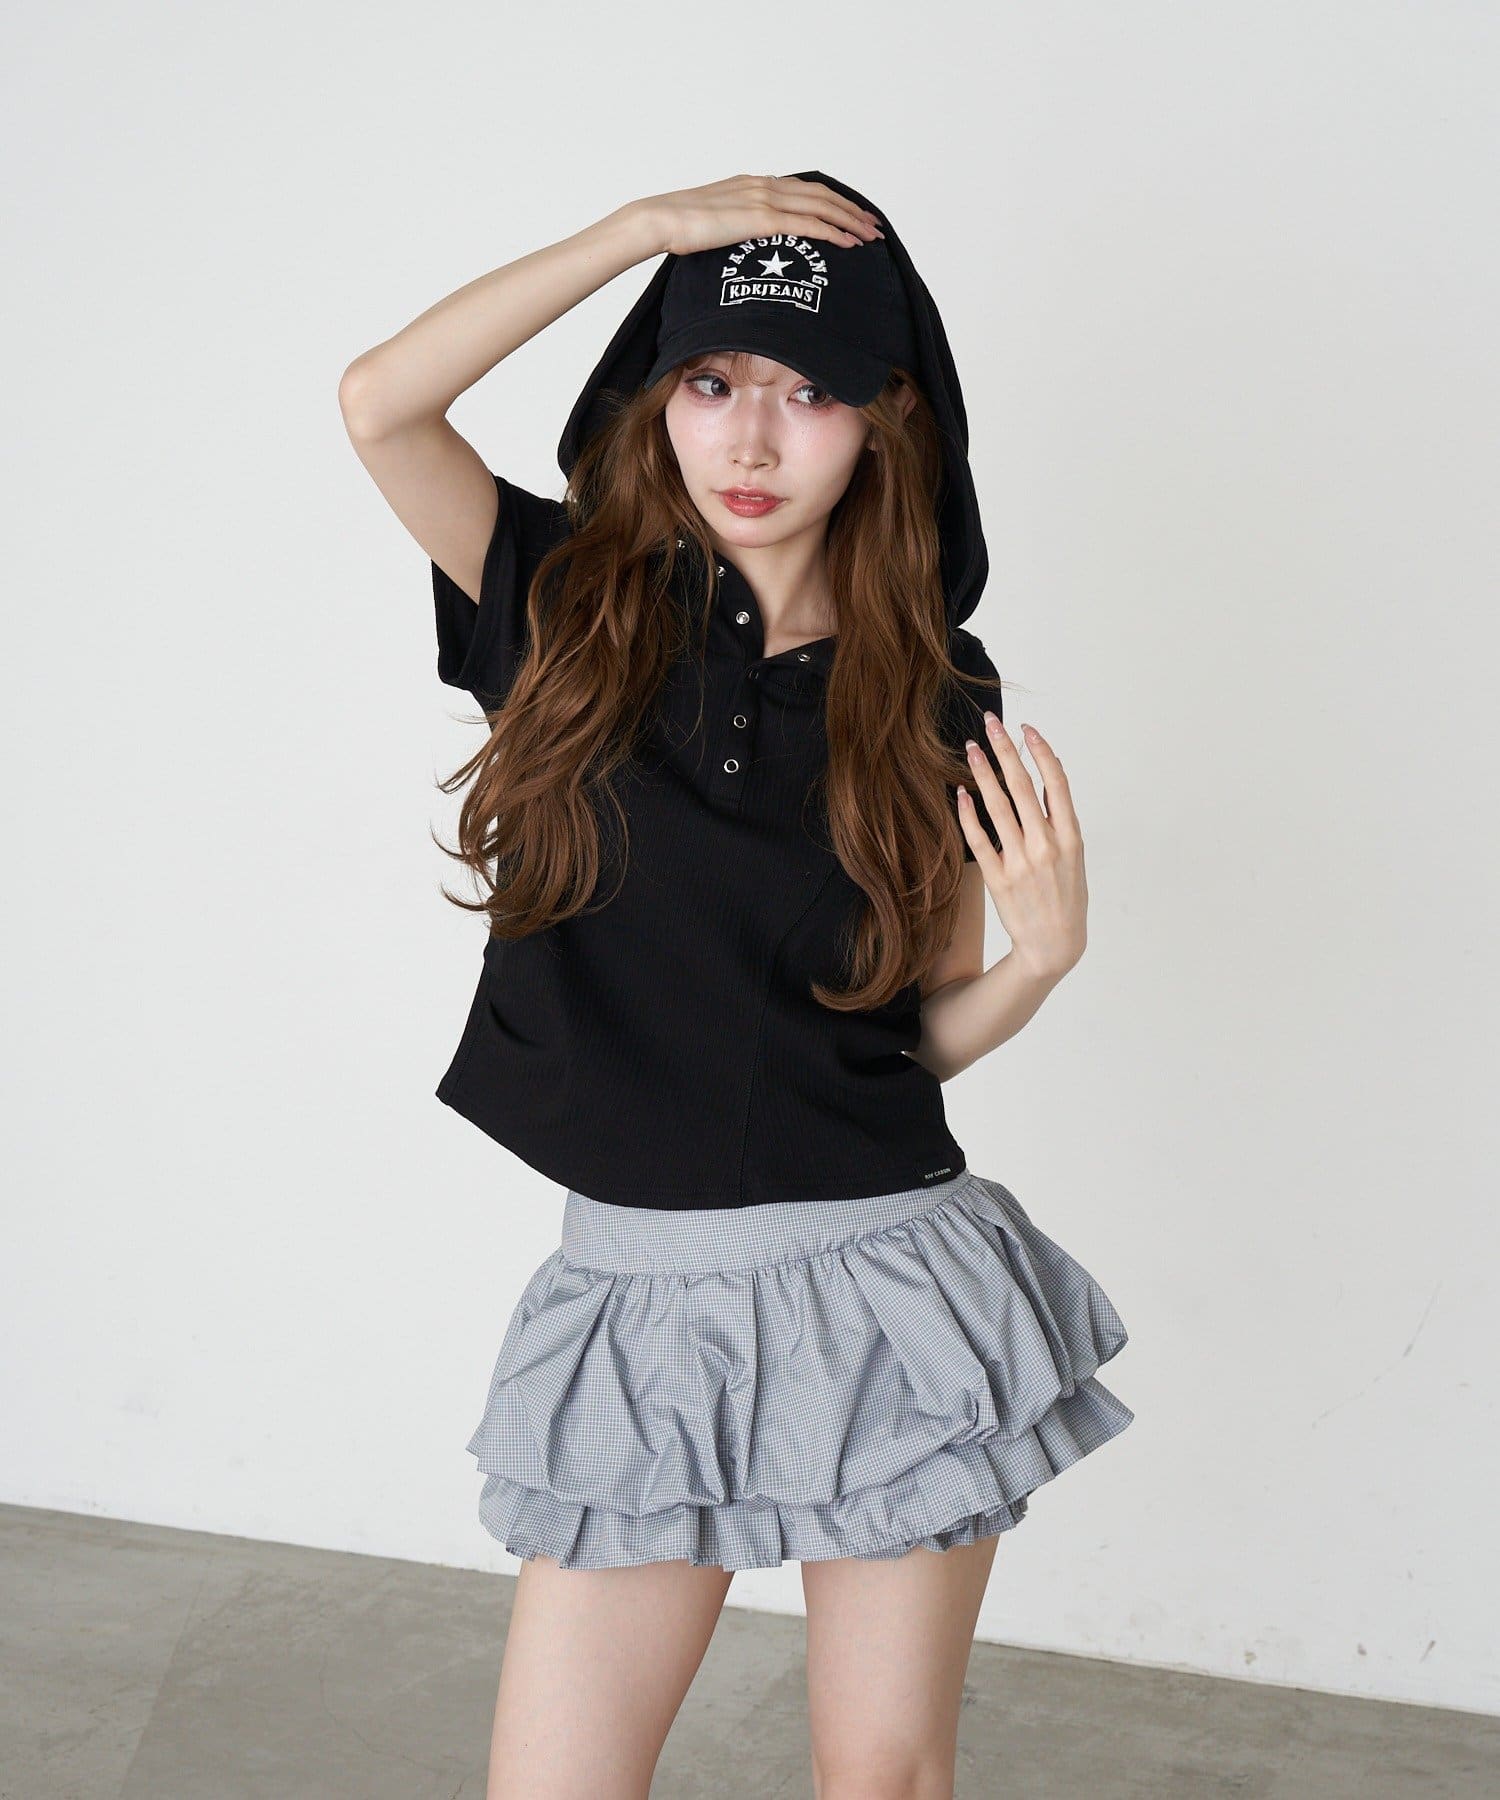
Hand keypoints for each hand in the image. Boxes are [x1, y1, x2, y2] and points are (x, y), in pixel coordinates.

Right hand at [632, 174, 885, 258]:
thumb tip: (738, 243)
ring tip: (871, 235)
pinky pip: (809, 224)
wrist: (661, 219)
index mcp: (753, 184)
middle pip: (821, 194)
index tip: (850, 214)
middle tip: (873, 225)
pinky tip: (850, 243)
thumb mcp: (712, 222)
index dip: (831, 200)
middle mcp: (764, 185)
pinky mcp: (762, 219)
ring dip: (850, 220)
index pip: (803, 188)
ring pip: (822, 206)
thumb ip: (732, 225)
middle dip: (851, 210)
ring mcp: (764, 199)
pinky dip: (834, 232)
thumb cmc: (678, 226)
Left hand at [957, 717, 1087, 983]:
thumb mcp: (1075, 856)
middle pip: (1023, 786)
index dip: (1040, 751)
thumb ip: (1061, 818)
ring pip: (999, 807)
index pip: (1056, 782)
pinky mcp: (998, 878)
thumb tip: (1048, 776)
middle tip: (991, 723)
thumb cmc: (1066, 895)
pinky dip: (969, 814)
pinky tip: (961, 794)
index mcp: (1071, 837)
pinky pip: (980, 839)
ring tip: (972, 749)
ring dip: (984, 773)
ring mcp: (1021, 862)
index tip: (1026, 729)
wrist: (1054, 944)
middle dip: (1006, 749)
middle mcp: (1046, 845)